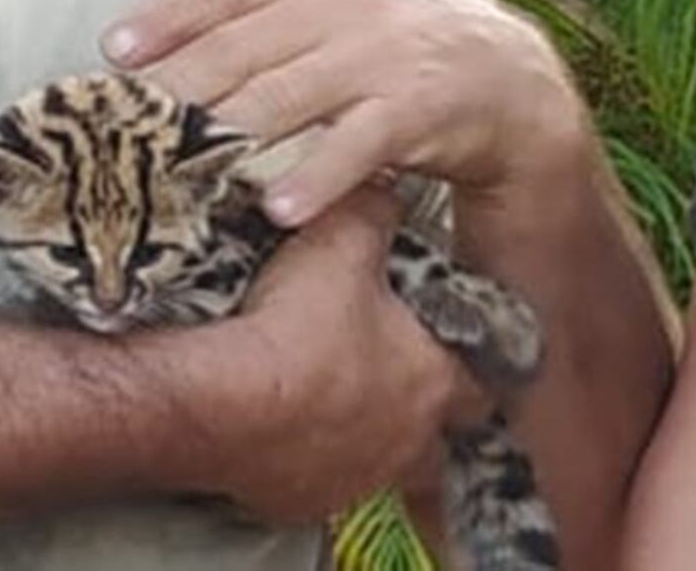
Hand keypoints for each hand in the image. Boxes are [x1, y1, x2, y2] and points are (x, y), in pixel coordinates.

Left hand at [103, 0, 585, 226]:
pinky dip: (313, 177)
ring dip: (224, 137)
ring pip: (282, 99)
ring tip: (176, 171)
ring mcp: (379, 55)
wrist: (503, 75)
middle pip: (236, 50)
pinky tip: (276, 207)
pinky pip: (352, 146)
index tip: (113, 55)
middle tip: (127, 133)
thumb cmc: (399, 38)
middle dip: (175, 94)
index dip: (162, 22)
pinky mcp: (414, 108)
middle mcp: (341, 3)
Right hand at [170, 188, 483, 521]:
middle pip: (433, 433)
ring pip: (377, 462)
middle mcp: (404, 441)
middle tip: (386, 375)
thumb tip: (384, 192)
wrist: (215, 401)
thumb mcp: (340, 242)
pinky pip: (317, 483)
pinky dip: (307, 460)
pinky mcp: (301, 502)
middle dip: (415, 404)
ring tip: (328, 400)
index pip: (480, 374)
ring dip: (361, 434)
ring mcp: (353, 479)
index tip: (446, 338)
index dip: (463, 352)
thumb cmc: (287, 330)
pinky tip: (282, 431)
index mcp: (431, 380)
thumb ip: (374, 212)